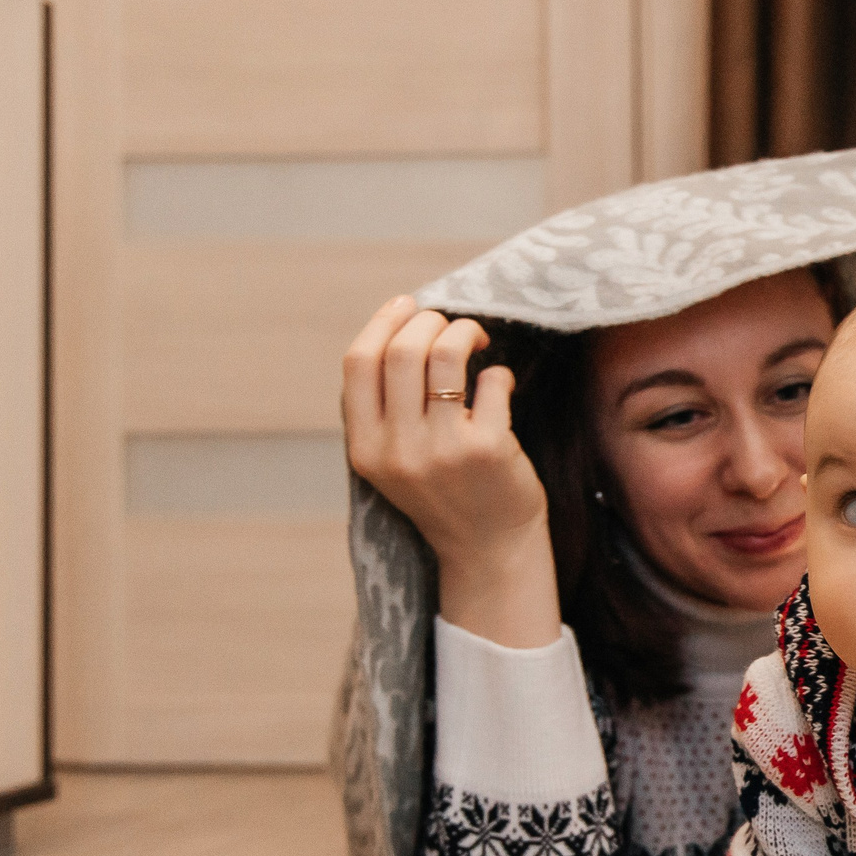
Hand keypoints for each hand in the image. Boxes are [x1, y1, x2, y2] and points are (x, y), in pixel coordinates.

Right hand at [342, 297, 560, 648]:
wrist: (488, 550)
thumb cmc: (445, 492)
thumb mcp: (394, 459)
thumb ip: (385, 408)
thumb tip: (399, 327)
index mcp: (365, 449)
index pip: (357, 363)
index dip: (381, 322)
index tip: (407, 305)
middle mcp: (398, 450)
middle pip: (401, 350)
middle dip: (429, 320)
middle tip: (450, 322)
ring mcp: (443, 450)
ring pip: (445, 355)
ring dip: (464, 332)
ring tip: (476, 339)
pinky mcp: (488, 449)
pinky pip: (492, 380)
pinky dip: (498, 372)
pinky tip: (499, 385)